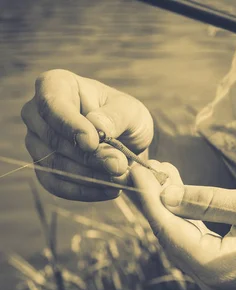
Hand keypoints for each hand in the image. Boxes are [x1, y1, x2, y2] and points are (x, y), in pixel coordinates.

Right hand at [21, 69, 153, 200]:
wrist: (127, 140)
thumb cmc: (125, 116)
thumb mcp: (131, 111)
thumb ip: (115, 117)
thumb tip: (96, 126)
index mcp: (57, 85)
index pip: (51, 103)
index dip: (69, 124)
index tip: (92, 142)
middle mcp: (38, 112)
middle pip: (53, 138)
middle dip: (89, 157)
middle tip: (119, 165)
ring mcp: (37, 141)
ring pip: (54, 164)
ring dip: (89, 176)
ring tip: (120, 179)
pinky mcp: (44, 168)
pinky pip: (56, 185)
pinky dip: (84, 191)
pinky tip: (110, 190)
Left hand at [130, 161, 235, 289]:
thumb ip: (207, 202)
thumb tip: (167, 194)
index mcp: (215, 267)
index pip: (167, 229)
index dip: (149, 197)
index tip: (136, 169)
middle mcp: (211, 283)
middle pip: (171, 238)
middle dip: (159, 202)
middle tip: (154, 167)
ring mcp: (220, 284)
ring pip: (184, 243)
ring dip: (174, 211)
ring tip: (168, 177)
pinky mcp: (229, 279)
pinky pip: (200, 249)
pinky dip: (191, 224)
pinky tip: (189, 201)